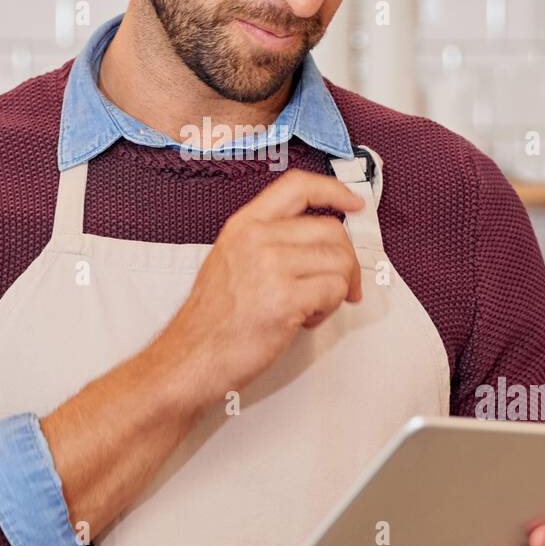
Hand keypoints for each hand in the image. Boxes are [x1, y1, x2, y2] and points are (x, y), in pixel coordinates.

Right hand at [151, 170, 364, 409]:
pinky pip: (335, 291)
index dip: (334, 191)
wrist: (191, 357)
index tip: (354, 203)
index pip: (297, 187)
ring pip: (340, 262)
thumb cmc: (211, 320)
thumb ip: (269, 241)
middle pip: (331, 230)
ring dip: (337, 289)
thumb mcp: (230, 259)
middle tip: (343, 284)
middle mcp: (257, 238)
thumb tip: (319, 242)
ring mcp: (271, 267)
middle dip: (347, 261)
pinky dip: (329, 309)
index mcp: (244, 225)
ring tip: (311, 307)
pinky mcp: (285, 299)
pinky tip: (304, 320)